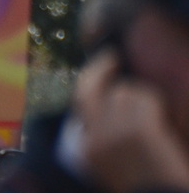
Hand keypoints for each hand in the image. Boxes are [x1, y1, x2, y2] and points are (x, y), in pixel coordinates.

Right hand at [75, 51, 188, 191]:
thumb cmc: (138, 185)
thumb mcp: (106, 165)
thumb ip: (99, 137)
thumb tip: (106, 103)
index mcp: (82, 149)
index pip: (78, 106)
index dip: (92, 84)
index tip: (101, 73)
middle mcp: (94, 136)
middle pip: (88, 88)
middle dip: (100, 68)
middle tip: (112, 56)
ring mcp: (116, 131)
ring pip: (124, 92)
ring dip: (140, 97)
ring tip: (151, 117)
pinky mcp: (140, 129)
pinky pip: (144, 98)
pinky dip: (154, 103)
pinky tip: (159, 121)